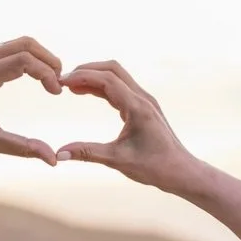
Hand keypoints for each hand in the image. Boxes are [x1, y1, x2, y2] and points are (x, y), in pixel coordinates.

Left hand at [0, 37, 62, 165]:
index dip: (47, 73)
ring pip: (17, 43)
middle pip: (25, 43)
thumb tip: (52, 158)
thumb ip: (20, 148)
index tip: (56, 93)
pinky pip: (7, 49)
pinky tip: (33, 77)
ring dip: (38, 57)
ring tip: (51, 80)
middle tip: (60, 82)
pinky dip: (26, 58)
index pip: (24, 60)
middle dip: (49, 60)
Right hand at [55, 60, 199, 191]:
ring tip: (71, 87)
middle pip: (112, 69)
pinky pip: (120, 88)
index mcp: (137, 107)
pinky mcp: (143, 107)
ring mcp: (144, 101)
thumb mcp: (117, 160)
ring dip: (94, 77)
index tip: (61, 81)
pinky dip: (102, 87)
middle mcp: (142, 98)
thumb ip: (87, 153)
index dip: (82, 76)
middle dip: (87, 70)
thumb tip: (59, 154)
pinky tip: (88, 93)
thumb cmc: (154, 167)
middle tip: (64, 80)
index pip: (107, 79)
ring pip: (117, 77)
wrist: (181, 171)